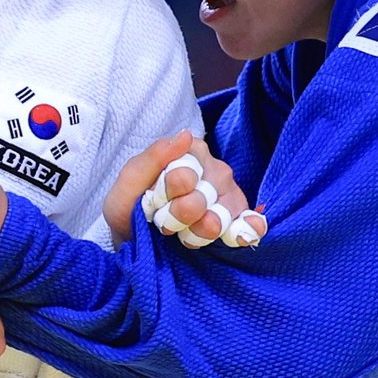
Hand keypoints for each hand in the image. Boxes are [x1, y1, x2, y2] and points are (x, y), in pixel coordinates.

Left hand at [105, 131, 267, 247]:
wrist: (138, 240)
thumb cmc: (131, 207)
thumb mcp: (128, 183)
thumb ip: (152, 158)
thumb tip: (185, 136)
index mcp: (189, 151)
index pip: (183, 177)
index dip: (164, 198)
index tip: (153, 203)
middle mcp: (215, 169)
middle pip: (199, 200)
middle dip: (177, 218)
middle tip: (164, 222)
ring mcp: (230, 194)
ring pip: (219, 218)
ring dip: (196, 233)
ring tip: (183, 234)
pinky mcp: (240, 219)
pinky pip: (248, 226)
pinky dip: (241, 234)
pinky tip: (231, 239)